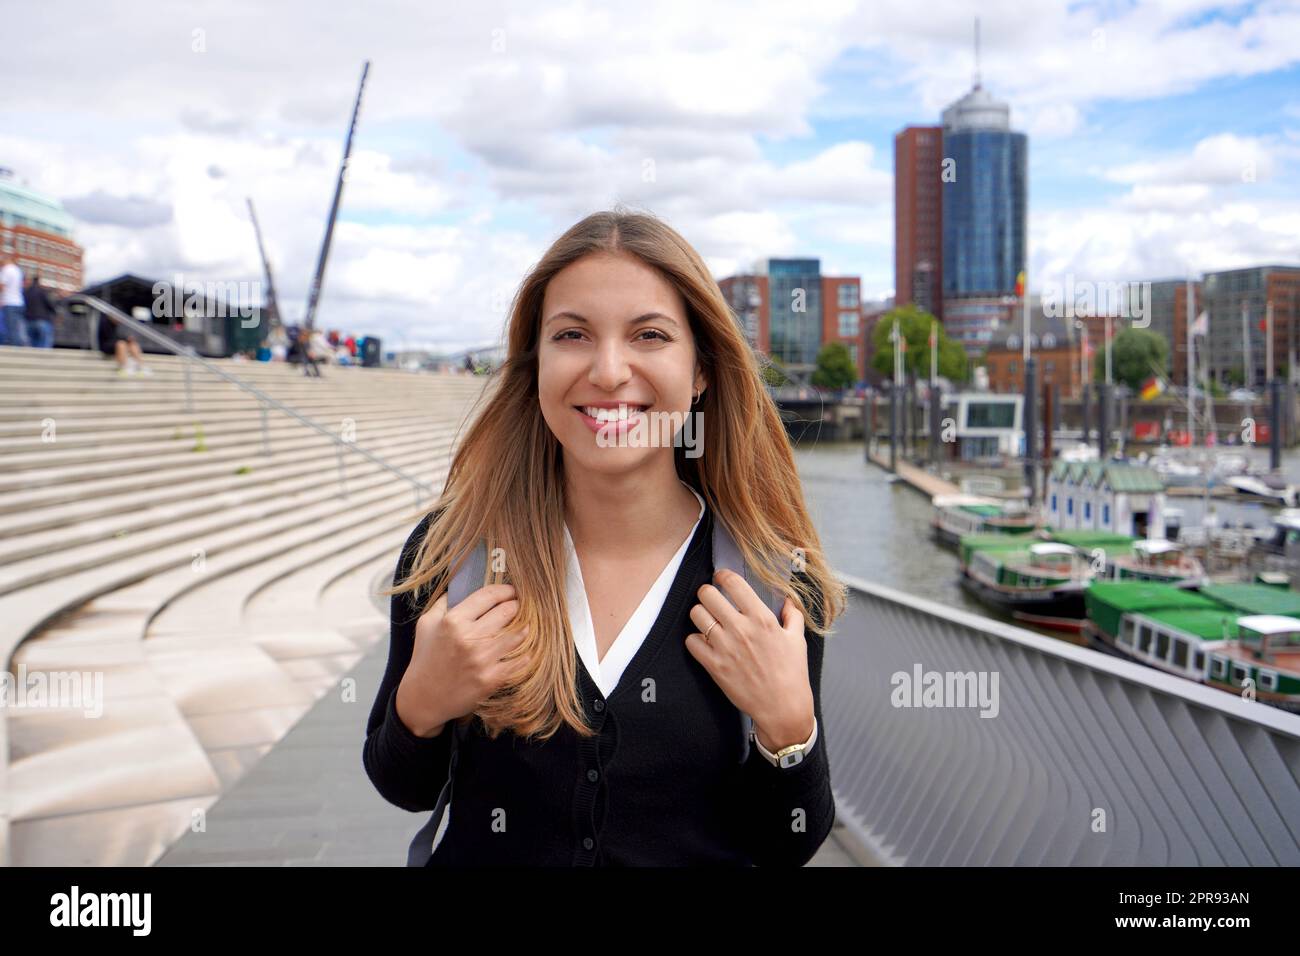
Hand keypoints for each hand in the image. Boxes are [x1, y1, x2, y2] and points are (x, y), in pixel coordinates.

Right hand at [396, 583, 527, 737]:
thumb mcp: (426, 624)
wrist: (423, 698)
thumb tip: (461, 586)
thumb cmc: (425, 658)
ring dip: (525, 628)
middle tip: (520, 607)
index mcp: (453, 621)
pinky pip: (520, 661)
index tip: (512, 591)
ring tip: (526, 625)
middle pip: (508, 611)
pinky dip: (525, 653)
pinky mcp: (491, 679)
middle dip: (517, 606)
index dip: (505, 590)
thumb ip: (444, 603)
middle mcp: (469, 638)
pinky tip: (525, 650)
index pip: (489, 596)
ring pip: (519, 634)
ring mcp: (482, 660)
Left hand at [685, 569, 814, 749]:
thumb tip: (787, 601)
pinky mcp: (714, 665)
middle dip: (707, 593)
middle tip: (711, 598)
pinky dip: (695, 639)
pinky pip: (691, 642)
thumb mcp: (797, 640)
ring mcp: (725, 647)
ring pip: (696, 615)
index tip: (721, 578)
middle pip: (707, 594)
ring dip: (700, 614)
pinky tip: (705, 642)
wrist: (782, 707)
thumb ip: (792, 615)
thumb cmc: (792, 674)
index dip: (723, 576)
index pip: (733, 583)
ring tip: (707, 619)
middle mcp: (741, 629)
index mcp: (762, 618)